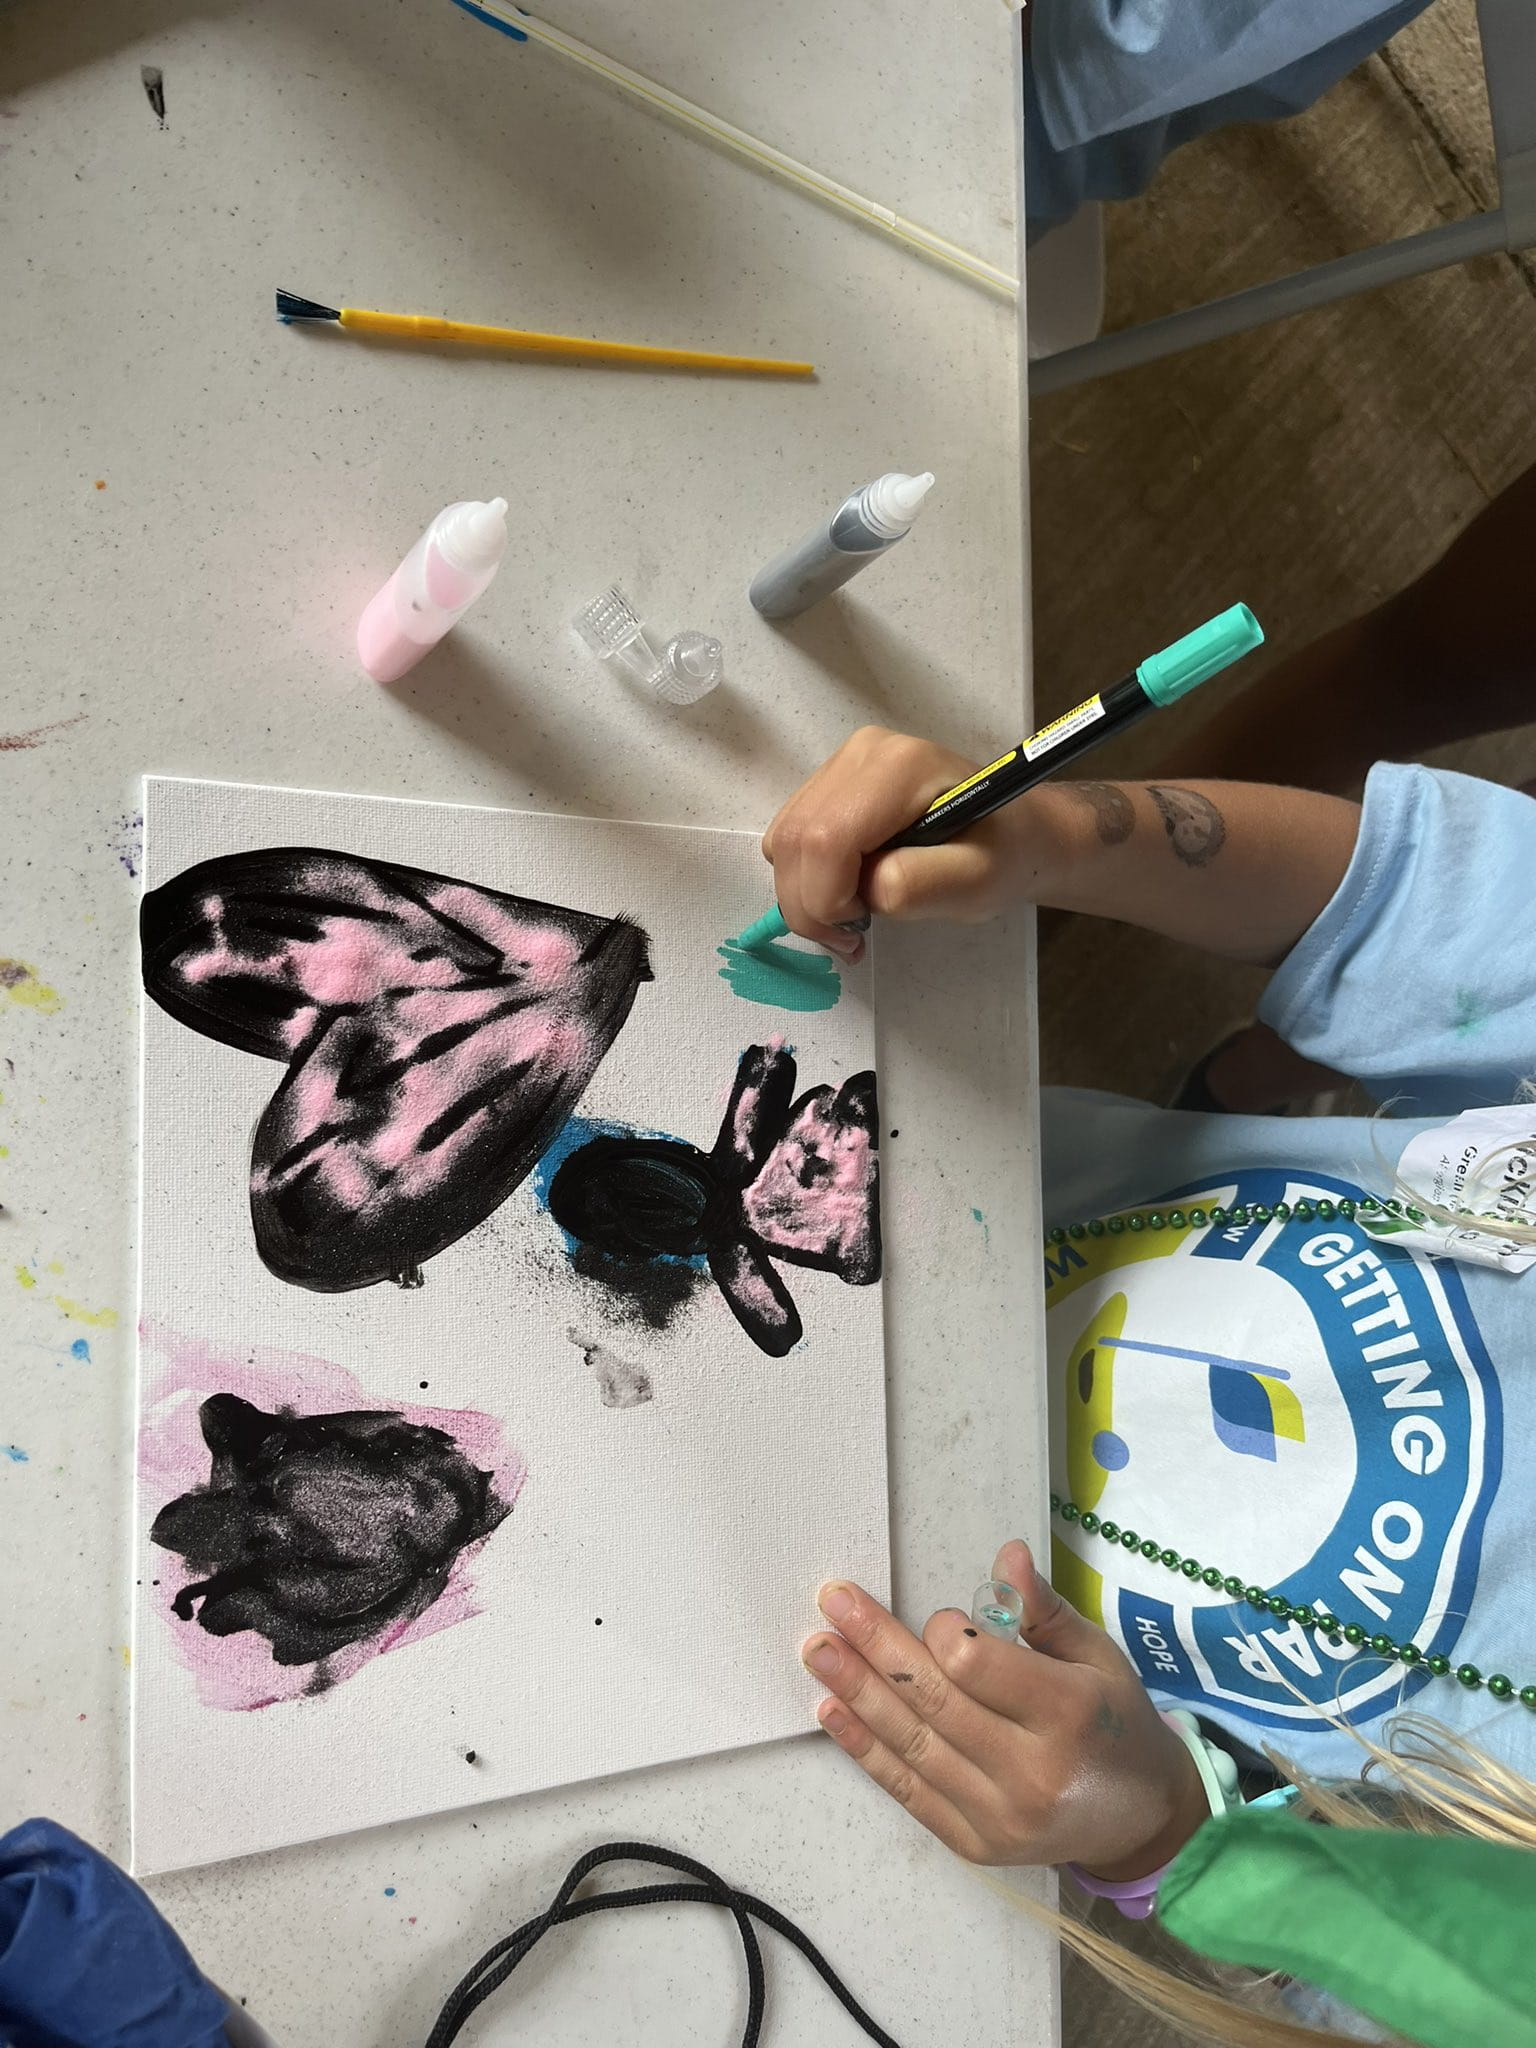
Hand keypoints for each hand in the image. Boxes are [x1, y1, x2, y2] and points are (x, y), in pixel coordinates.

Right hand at [761, 727, 1057, 958]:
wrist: (1016, 831)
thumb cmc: (1003, 857)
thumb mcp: (975, 884)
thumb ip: (914, 886)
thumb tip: (861, 891)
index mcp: (899, 768)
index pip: (826, 839)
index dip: (826, 898)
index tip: (858, 930)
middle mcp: (861, 753)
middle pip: (794, 839)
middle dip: (810, 904)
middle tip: (851, 938)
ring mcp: (842, 762)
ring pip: (784, 840)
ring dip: (805, 893)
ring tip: (852, 916)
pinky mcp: (832, 781)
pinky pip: (791, 836)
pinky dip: (807, 876)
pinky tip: (846, 888)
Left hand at [800, 1540, 1207, 1875]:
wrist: (1142, 1822)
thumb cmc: (1116, 1722)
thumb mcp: (1097, 1657)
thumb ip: (1043, 1611)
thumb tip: (1005, 1555)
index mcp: (1067, 1713)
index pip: (975, 1667)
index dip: (944, 1634)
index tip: (939, 1618)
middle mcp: (1030, 1770)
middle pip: (934, 1700)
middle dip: (875, 1647)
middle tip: (832, 1602)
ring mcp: (999, 1816)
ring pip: (912, 1745)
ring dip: (857, 1693)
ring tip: (818, 1651)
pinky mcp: (974, 1844)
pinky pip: (908, 1791)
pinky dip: (865, 1749)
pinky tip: (832, 1710)